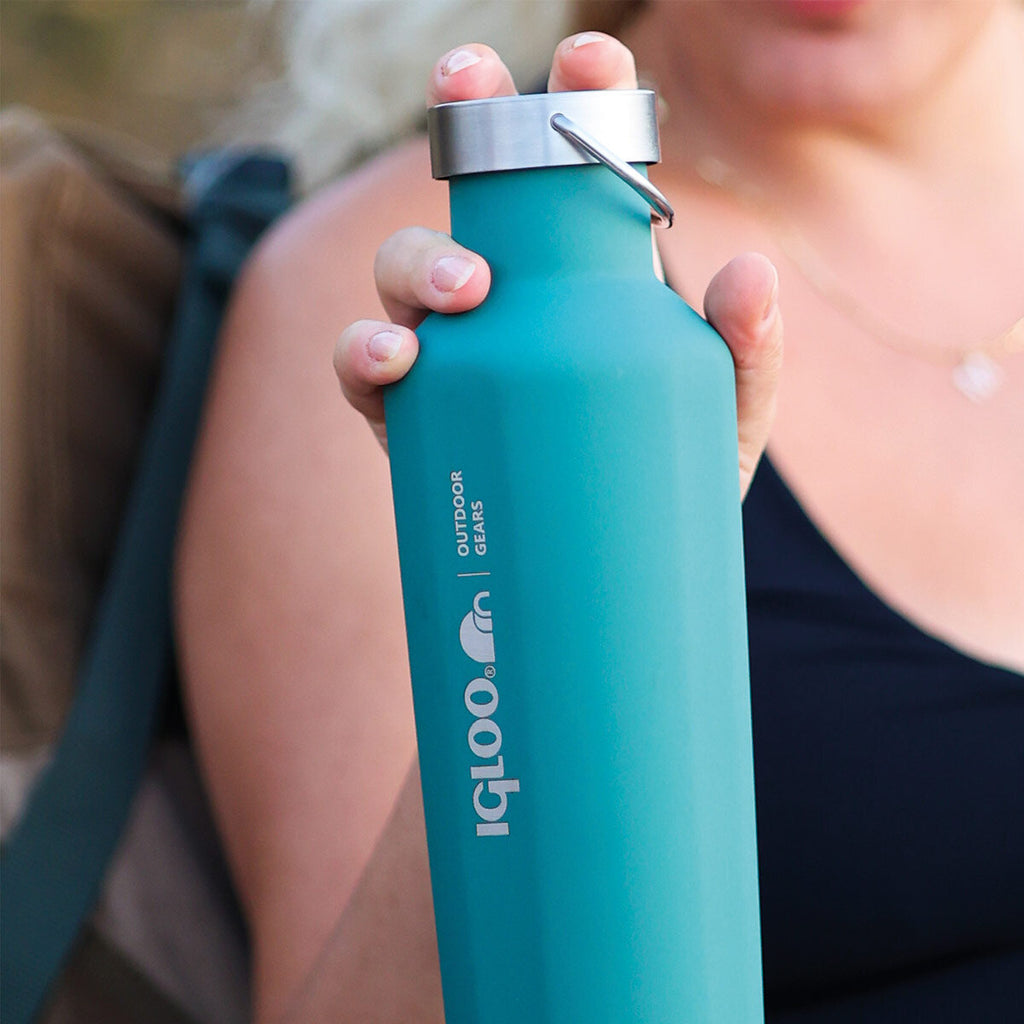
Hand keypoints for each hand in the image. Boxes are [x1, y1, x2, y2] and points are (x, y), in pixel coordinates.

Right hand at [334, 34, 782, 497]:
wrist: (613, 575)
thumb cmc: (670, 479)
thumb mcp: (721, 418)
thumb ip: (744, 354)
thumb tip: (747, 271)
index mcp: (583, 279)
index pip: (572, 175)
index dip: (571, 101)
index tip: (588, 54)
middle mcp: (508, 302)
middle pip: (471, 203)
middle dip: (466, 126)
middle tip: (474, 87)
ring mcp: (454, 357)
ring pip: (405, 272)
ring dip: (420, 260)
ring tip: (466, 293)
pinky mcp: (414, 419)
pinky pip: (367, 369)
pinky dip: (365, 354)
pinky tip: (392, 359)